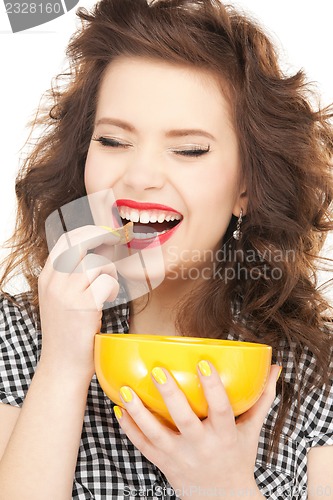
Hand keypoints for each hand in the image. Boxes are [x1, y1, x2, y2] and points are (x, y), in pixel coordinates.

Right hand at [38, 225, 120, 379]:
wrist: (63, 366)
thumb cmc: (68, 332)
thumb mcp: (60, 298)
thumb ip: (73, 275)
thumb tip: (100, 248)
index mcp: (47, 278)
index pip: (66, 240)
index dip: (89, 230)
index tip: (106, 232)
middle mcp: (54, 282)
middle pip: (79, 241)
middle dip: (102, 236)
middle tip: (117, 239)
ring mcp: (67, 294)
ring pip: (97, 263)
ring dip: (110, 272)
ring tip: (108, 289)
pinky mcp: (84, 307)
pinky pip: (108, 282)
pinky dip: (114, 289)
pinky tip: (109, 301)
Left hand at [114, 363, 280, 498]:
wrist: (222, 499)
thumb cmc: (237, 457)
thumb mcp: (251, 430)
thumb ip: (261, 399)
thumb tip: (275, 369)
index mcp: (225, 436)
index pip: (221, 409)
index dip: (213, 387)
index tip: (204, 363)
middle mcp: (201, 446)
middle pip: (185, 420)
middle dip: (170, 396)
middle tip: (157, 371)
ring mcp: (179, 457)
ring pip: (156, 434)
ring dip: (139, 412)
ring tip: (125, 391)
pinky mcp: (163, 463)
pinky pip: (143, 446)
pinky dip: (129, 429)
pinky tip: (118, 409)